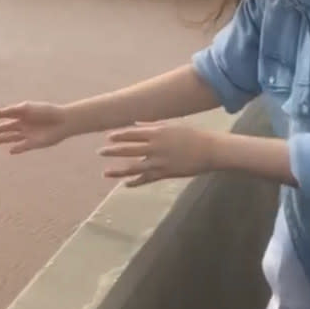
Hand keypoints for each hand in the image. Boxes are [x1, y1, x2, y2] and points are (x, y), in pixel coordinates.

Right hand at [0, 101, 70, 153]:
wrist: (62, 121)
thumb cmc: (45, 112)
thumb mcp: (26, 108)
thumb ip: (11, 111)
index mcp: (23, 113)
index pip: (8, 114)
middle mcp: (25, 124)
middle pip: (9, 127)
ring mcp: (29, 134)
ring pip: (13, 137)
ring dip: (4, 139)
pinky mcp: (34, 143)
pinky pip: (23, 147)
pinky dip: (17, 149)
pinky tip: (10, 151)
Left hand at [98, 121, 214, 186]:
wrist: (209, 150)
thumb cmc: (192, 135)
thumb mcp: (172, 127)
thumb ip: (153, 126)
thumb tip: (136, 124)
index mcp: (157, 132)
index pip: (132, 133)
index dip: (119, 135)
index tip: (108, 136)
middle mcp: (155, 146)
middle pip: (129, 149)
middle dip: (113, 150)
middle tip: (100, 152)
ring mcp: (159, 161)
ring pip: (133, 167)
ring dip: (118, 170)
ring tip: (105, 172)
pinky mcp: (164, 173)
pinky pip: (146, 179)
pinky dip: (135, 182)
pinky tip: (125, 184)